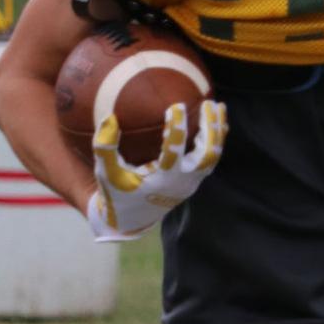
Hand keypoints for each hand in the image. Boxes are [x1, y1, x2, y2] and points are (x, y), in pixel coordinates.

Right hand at [86, 100, 226, 240]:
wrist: (131, 220)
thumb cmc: (117, 194)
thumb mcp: (107, 174)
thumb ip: (104, 148)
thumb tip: (109, 118)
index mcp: (162, 180)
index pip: (174, 151)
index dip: (177, 128)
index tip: (176, 106)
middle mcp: (182, 182)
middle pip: (207, 155)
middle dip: (210, 128)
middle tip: (209, 103)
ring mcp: (191, 182)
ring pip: (213, 156)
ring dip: (218, 131)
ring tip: (219, 105)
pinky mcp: (194, 181)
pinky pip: (211, 158)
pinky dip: (216, 139)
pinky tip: (216, 119)